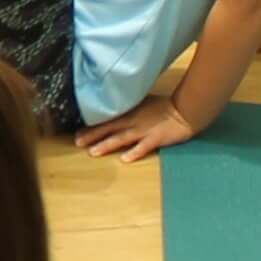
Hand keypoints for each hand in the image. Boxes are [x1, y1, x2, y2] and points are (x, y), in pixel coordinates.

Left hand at [75, 97, 196, 162]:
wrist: (184, 111)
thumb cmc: (163, 106)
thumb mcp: (141, 102)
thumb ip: (127, 108)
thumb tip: (110, 110)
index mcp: (129, 112)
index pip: (106, 119)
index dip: (91, 126)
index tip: (76, 132)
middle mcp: (132, 121)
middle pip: (109, 128)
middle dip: (92, 136)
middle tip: (77, 142)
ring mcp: (144, 130)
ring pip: (121, 138)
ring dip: (107, 145)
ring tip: (93, 152)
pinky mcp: (156, 139)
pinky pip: (144, 147)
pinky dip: (134, 152)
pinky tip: (125, 159)